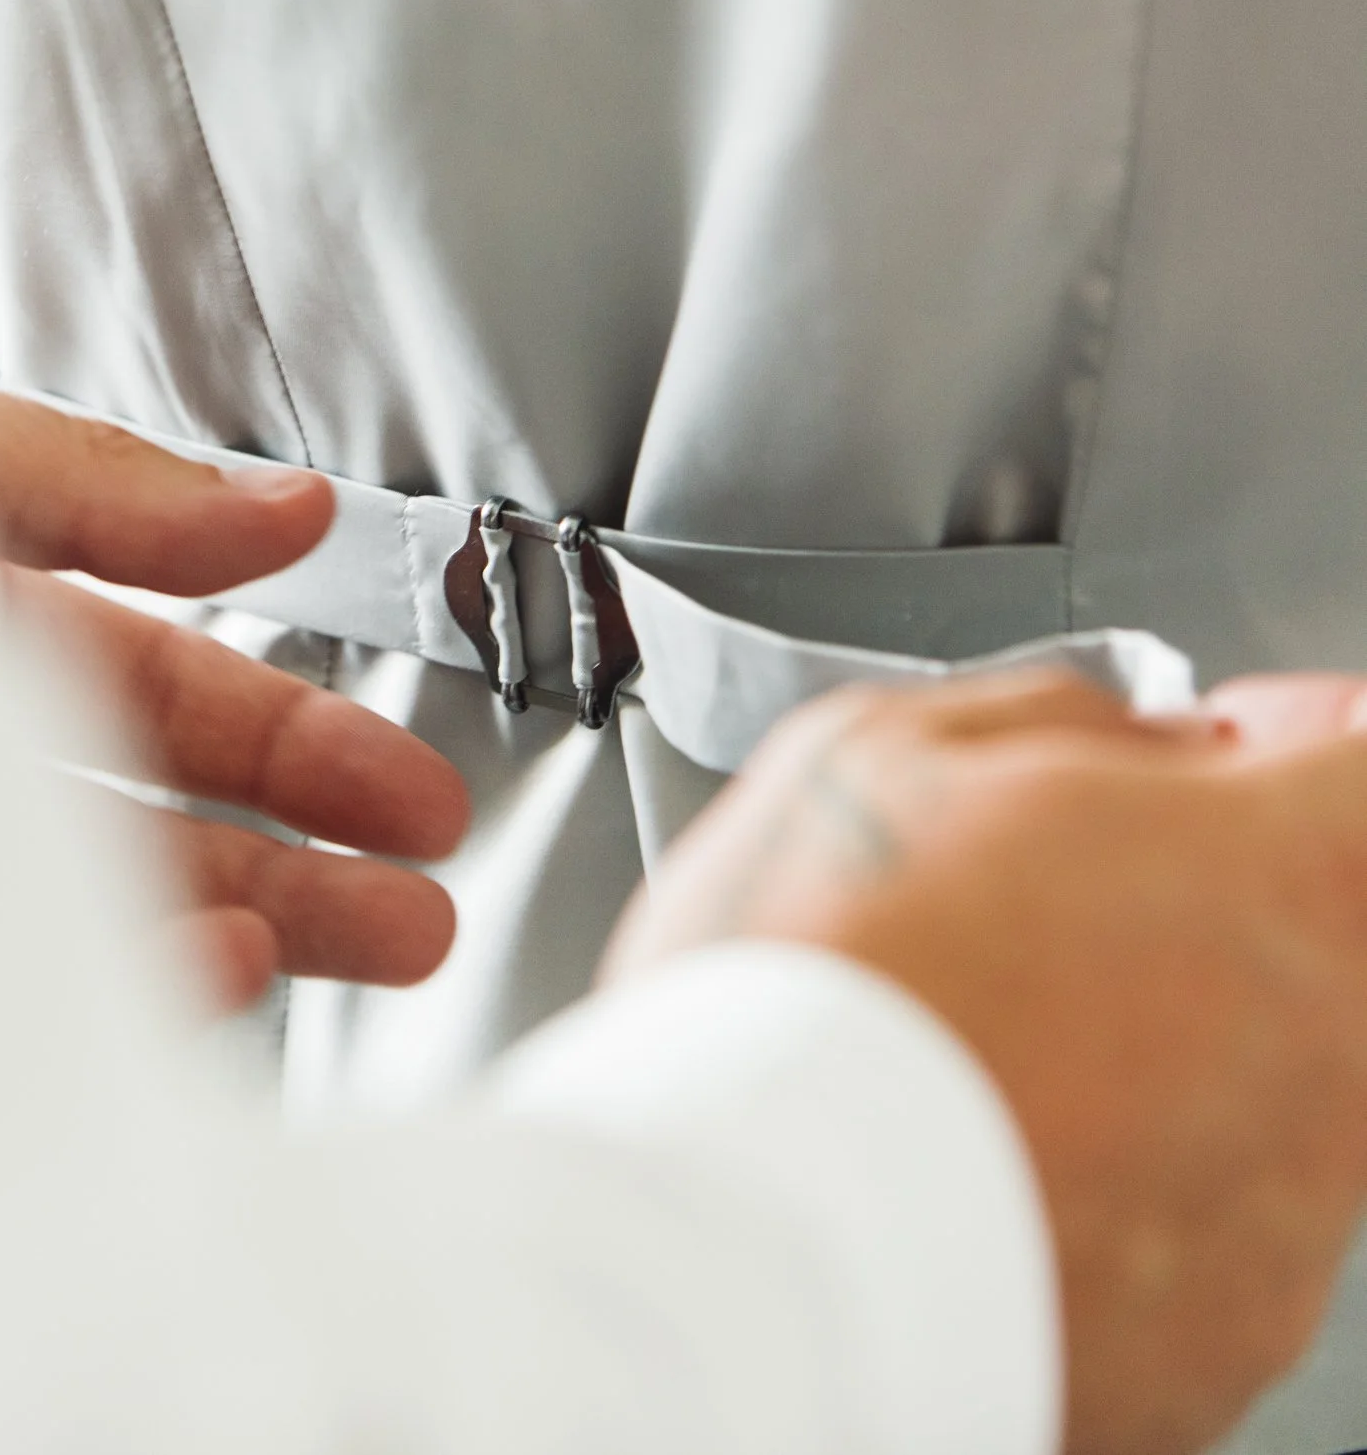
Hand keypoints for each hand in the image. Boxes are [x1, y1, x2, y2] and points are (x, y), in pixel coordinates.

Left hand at [0, 338, 469, 1010]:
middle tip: (419, 920)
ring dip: (235, 935)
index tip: (411, 796)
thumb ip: (84, 482)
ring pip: (85, 927)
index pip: (153, 704)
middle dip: (297, 878)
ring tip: (365, 945)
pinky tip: (210, 960)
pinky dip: (111, 985)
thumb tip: (291, 511)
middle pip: (145, 833)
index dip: (289, 747)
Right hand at [607, 669, 1366, 1454]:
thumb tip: (1128, 742)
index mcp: (1278, 870)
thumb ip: (1060, 717)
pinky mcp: (1227, 1338)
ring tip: (971, 1066)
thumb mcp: (881, 747)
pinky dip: (1103, 1200)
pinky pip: (1191, 1236)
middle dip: (1194, 913)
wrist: (746, 1243)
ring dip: (1142, 1063)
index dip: (1296, 743)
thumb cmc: (809, 997)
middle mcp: (1329, 1047)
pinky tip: (975, 1171)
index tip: (1220, 759)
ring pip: (1253, 1095)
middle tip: (1032, 923)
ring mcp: (1291, 1212)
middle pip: (1315, 941)